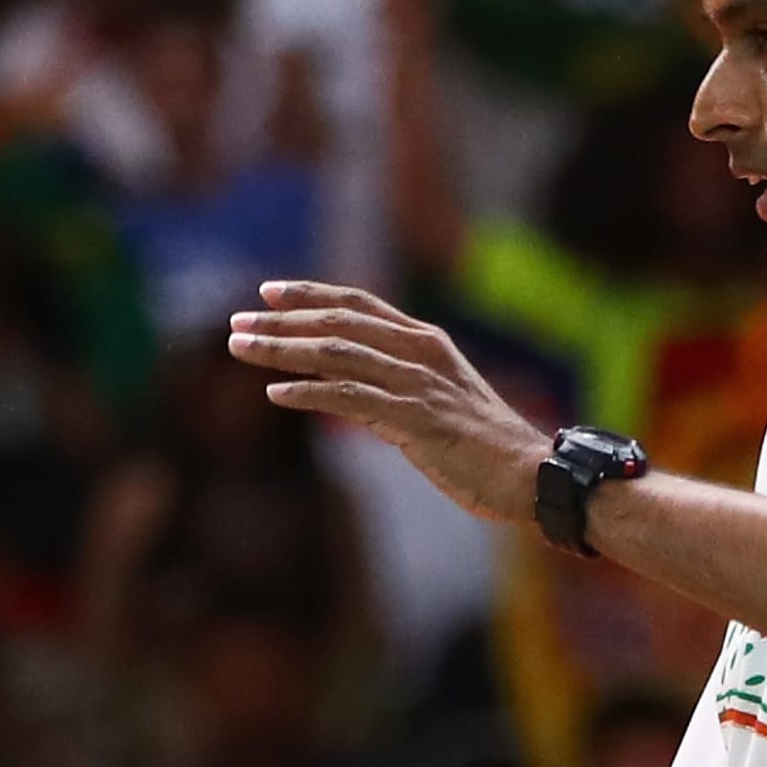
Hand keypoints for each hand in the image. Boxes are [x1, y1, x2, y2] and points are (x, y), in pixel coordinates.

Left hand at [228, 282, 544, 525]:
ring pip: (337, 353)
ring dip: (283, 349)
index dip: (311, 294)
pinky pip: (351, 398)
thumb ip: (391, 387)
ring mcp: (418, 383)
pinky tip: (276, 394)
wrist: (529, 474)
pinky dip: (309, 393)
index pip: (358, 303)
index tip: (267, 293)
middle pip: (338, 322)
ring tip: (241, 348)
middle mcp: (419, 352)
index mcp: (425, 341)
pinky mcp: (417, 418)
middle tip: (237, 324)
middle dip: (282, 322)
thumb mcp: (436, 401)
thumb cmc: (482, 444)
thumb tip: (342, 391)